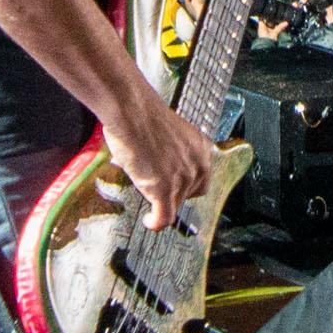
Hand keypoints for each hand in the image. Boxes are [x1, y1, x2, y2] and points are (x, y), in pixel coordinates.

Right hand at [107, 101, 218, 232]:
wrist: (130, 109)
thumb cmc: (141, 113)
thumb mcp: (168, 132)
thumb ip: (171, 151)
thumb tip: (158, 166)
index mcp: (201, 147)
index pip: (201, 178)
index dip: (186, 187)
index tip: (174, 190)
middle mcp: (197, 163)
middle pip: (190, 194)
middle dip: (173, 194)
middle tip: (155, 191)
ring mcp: (182, 178)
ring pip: (174, 205)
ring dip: (160, 203)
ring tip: (144, 196)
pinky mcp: (164, 189)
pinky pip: (165, 217)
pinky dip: (157, 223)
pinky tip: (149, 222)